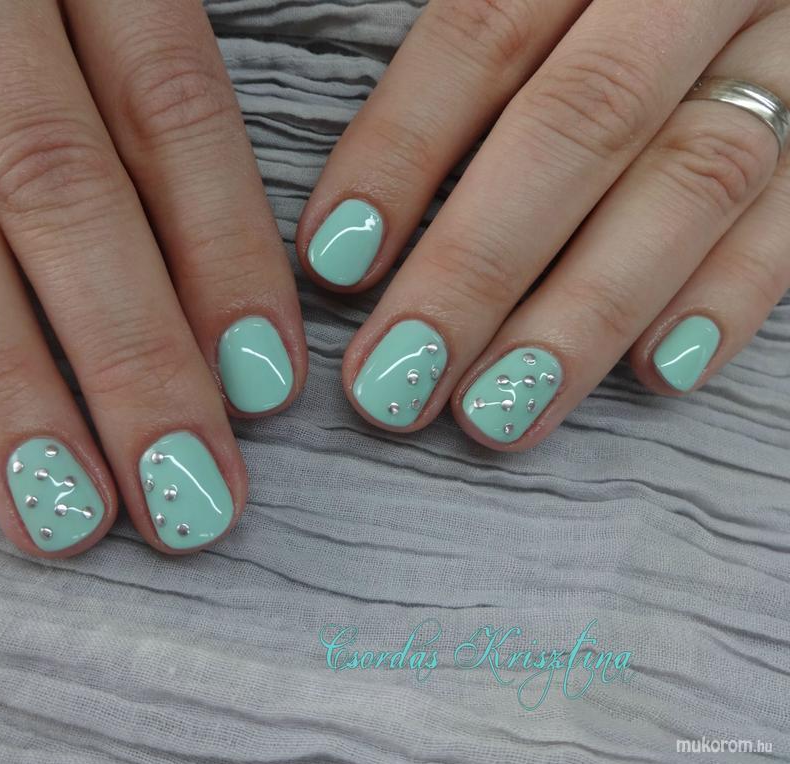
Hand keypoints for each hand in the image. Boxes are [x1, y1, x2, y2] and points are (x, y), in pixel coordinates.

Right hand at [0, 1, 306, 555]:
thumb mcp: (90, 1)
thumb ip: (144, 112)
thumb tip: (224, 314)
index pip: (170, 109)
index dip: (224, 252)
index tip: (263, 389)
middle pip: (60, 185)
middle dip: (129, 356)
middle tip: (184, 499)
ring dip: (0, 376)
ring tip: (59, 507)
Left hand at [298, 0, 789, 448]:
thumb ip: (473, 50)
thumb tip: (354, 212)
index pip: (482, 34)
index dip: (401, 149)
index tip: (333, 263)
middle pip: (579, 123)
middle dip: (477, 267)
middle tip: (393, 382)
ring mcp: (788, 49)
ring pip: (691, 180)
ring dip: (584, 313)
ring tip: (496, 413)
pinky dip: (731, 294)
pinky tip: (656, 373)